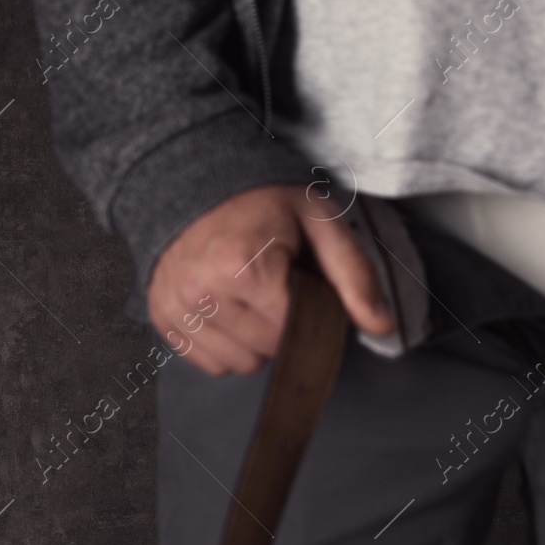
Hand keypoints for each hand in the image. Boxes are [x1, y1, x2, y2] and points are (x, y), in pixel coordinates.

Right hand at [147, 184, 396, 375]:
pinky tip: (227, 307)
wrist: (192, 180)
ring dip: (254, 340)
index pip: (294, 330)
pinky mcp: (162, 318)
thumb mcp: (318, 220)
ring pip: (240, 365)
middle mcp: (201, 292)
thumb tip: (382, 325)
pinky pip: (211, 363)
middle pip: (268, 351)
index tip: (301, 281)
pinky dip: (226, 344)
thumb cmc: (259, 199)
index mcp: (242, 266)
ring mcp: (176, 308)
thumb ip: (354, 274)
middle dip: (282, 324)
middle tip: (275, 283)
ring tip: (250, 295)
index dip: (308, 311)